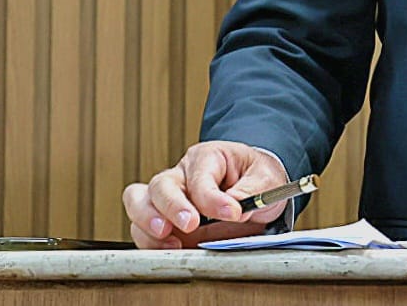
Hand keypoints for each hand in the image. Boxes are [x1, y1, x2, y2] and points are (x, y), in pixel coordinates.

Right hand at [122, 140, 288, 248]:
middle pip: (161, 185)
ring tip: (169, 240)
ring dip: (149, 222)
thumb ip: (253, 191)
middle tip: (190, 224)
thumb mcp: (267, 179)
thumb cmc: (256, 178)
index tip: (233, 213)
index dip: (213, 198)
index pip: (200, 176)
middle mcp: (182, 174)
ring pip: (139, 201)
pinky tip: (170, 249)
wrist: (254, 189)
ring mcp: (168, 198)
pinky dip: (150, 241)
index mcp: (208, 157)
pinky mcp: (163, 222)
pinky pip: (141, 228)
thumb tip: (234, 206)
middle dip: (173, 207)